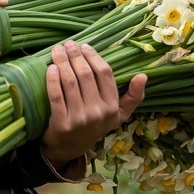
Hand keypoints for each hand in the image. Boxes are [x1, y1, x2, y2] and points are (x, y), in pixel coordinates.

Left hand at [41, 41, 146, 167]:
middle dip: (75, 55)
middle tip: (68, 44)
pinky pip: (56, 96)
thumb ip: (133, 97)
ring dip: (62, 62)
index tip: (84, 46)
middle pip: (85, 75)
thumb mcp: (118, 115)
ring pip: (70, 82)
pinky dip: (52, 80)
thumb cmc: (95, 125)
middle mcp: (98, 113)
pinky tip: (50, 68)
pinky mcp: (61, 124)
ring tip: (57, 50)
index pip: (104, 74)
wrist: (70, 148)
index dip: (93, 56)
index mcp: (112, 108)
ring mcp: (79, 119)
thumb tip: (143, 76)